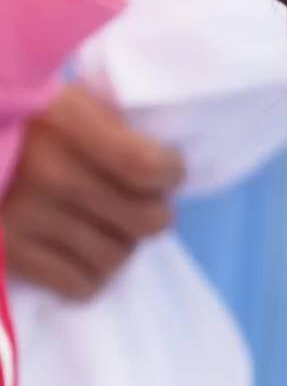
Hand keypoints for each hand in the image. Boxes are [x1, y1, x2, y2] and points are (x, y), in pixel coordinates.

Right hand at [1, 83, 179, 299]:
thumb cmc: (20, 124)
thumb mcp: (66, 101)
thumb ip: (114, 127)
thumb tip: (163, 168)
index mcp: (68, 121)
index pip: (150, 167)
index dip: (171, 175)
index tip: (165, 174)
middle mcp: (50, 171)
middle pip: (148, 221)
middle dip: (148, 214)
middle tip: (132, 205)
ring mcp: (25, 214)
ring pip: (117, 257)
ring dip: (118, 245)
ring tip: (101, 227)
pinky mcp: (6, 251)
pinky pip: (80, 284)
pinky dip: (87, 275)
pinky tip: (77, 253)